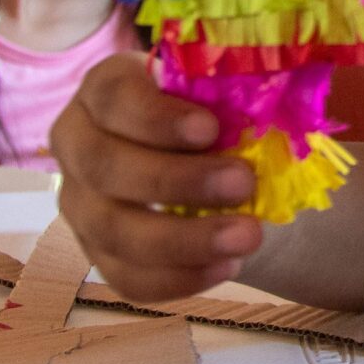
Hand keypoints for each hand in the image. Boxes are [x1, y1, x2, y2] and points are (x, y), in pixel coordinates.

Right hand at [49, 52, 264, 300]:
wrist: (197, 157)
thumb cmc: (209, 109)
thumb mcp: (221, 87)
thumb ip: (240, 86)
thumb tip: (286, 98)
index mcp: (104, 89)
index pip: (114, 96)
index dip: (158, 117)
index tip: (211, 129)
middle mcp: (77, 144)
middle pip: (105, 167)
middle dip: (176, 180)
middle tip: (243, 184)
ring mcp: (80, 203)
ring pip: (112, 230)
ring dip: (183, 239)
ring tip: (247, 236)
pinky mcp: (96, 251)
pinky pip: (125, 276)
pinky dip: (177, 278)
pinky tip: (227, 266)